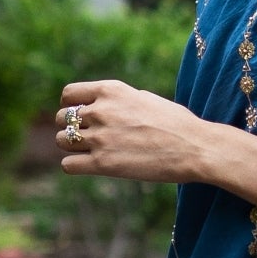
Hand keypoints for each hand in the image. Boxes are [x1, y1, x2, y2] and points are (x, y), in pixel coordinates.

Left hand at [56, 79, 212, 183]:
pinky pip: (68, 164)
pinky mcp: (103, 163)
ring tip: (91, 152)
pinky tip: (90, 167)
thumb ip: (117, 101)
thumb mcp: (143, 98)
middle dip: (72, 128)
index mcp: (111, 90)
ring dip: (72, 147)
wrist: (194, 148)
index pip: (69, 95)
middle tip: (89, 138)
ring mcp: (100, 137)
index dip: (71, 106)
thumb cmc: (176, 124)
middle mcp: (101, 111)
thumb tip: (100, 108)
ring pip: (62, 141)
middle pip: (62, 118)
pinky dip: (75, 166)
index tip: (81, 117)